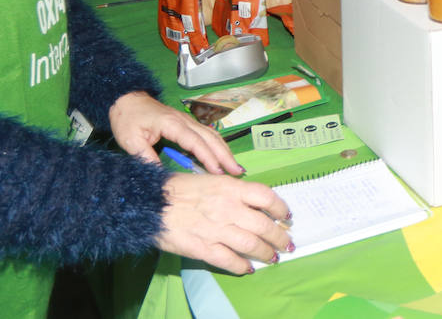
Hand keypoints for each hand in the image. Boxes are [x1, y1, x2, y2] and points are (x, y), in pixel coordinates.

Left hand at [108, 91, 243, 174]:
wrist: (126, 100)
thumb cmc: (128, 120)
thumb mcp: (131, 141)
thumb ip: (147, 158)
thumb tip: (162, 175)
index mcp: (172, 124)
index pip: (195, 142)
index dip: (208, 157)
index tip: (217, 172)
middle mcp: (185, 121)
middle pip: (211, 138)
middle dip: (225, 155)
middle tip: (237, 171)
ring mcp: (188, 121)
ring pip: (212, 135)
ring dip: (225, 150)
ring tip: (235, 166)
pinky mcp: (187, 124)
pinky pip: (207, 134)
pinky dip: (218, 145)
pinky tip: (222, 155)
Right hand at [156, 173, 290, 273]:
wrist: (148, 204)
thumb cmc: (177, 188)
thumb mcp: (210, 179)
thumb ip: (233, 190)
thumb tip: (253, 201)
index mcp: (230, 188)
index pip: (266, 197)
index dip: (281, 207)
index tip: (287, 215)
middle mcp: (228, 208)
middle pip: (264, 225)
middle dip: (280, 236)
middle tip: (288, 243)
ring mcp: (216, 230)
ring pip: (251, 245)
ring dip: (266, 253)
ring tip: (273, 257)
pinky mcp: (202, 248)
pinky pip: (228, 260)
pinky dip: (241, 266)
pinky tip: (248, 268)